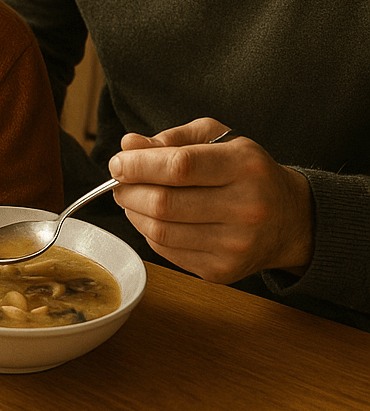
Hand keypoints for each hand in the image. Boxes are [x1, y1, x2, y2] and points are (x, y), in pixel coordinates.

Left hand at [108, 117, 313, 284]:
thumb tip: (129, 146)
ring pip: (161, 232)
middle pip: (165, 203)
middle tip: (119, 181)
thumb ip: (172, 139)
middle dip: (128, 191)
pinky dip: (149, 233)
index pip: (179, 167)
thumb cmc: (246, 171)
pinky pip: (168, 252)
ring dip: (134, 213)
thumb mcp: (217, 138)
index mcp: (244, 166)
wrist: (292, 220)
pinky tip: (152, 218)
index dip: (139, 165)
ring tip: (132, 198)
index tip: (118, 162)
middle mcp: (245, 208)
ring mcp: (235, 245)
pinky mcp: (223, 271)